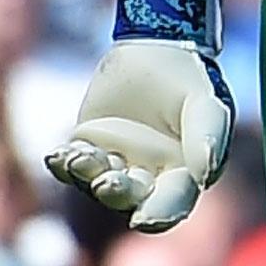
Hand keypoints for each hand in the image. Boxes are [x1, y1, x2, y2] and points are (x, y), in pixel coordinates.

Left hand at [45, 0, 233, 231]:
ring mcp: (117, 164)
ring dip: (88, 173)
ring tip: (79, 155)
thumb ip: (207, 135)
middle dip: (116, 193)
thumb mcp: (206, 102)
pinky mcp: (89, 148)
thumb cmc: (190, 77)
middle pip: (130, 199)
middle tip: (106, 181)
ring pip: (96, 183)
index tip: (143, 219)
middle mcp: (149, 176)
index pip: (173, 203)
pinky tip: (58, 155)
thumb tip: (204, 176)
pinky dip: (63, 164)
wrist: (156, 45)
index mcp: (184, 172)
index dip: (160, 215)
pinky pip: (71, 167)